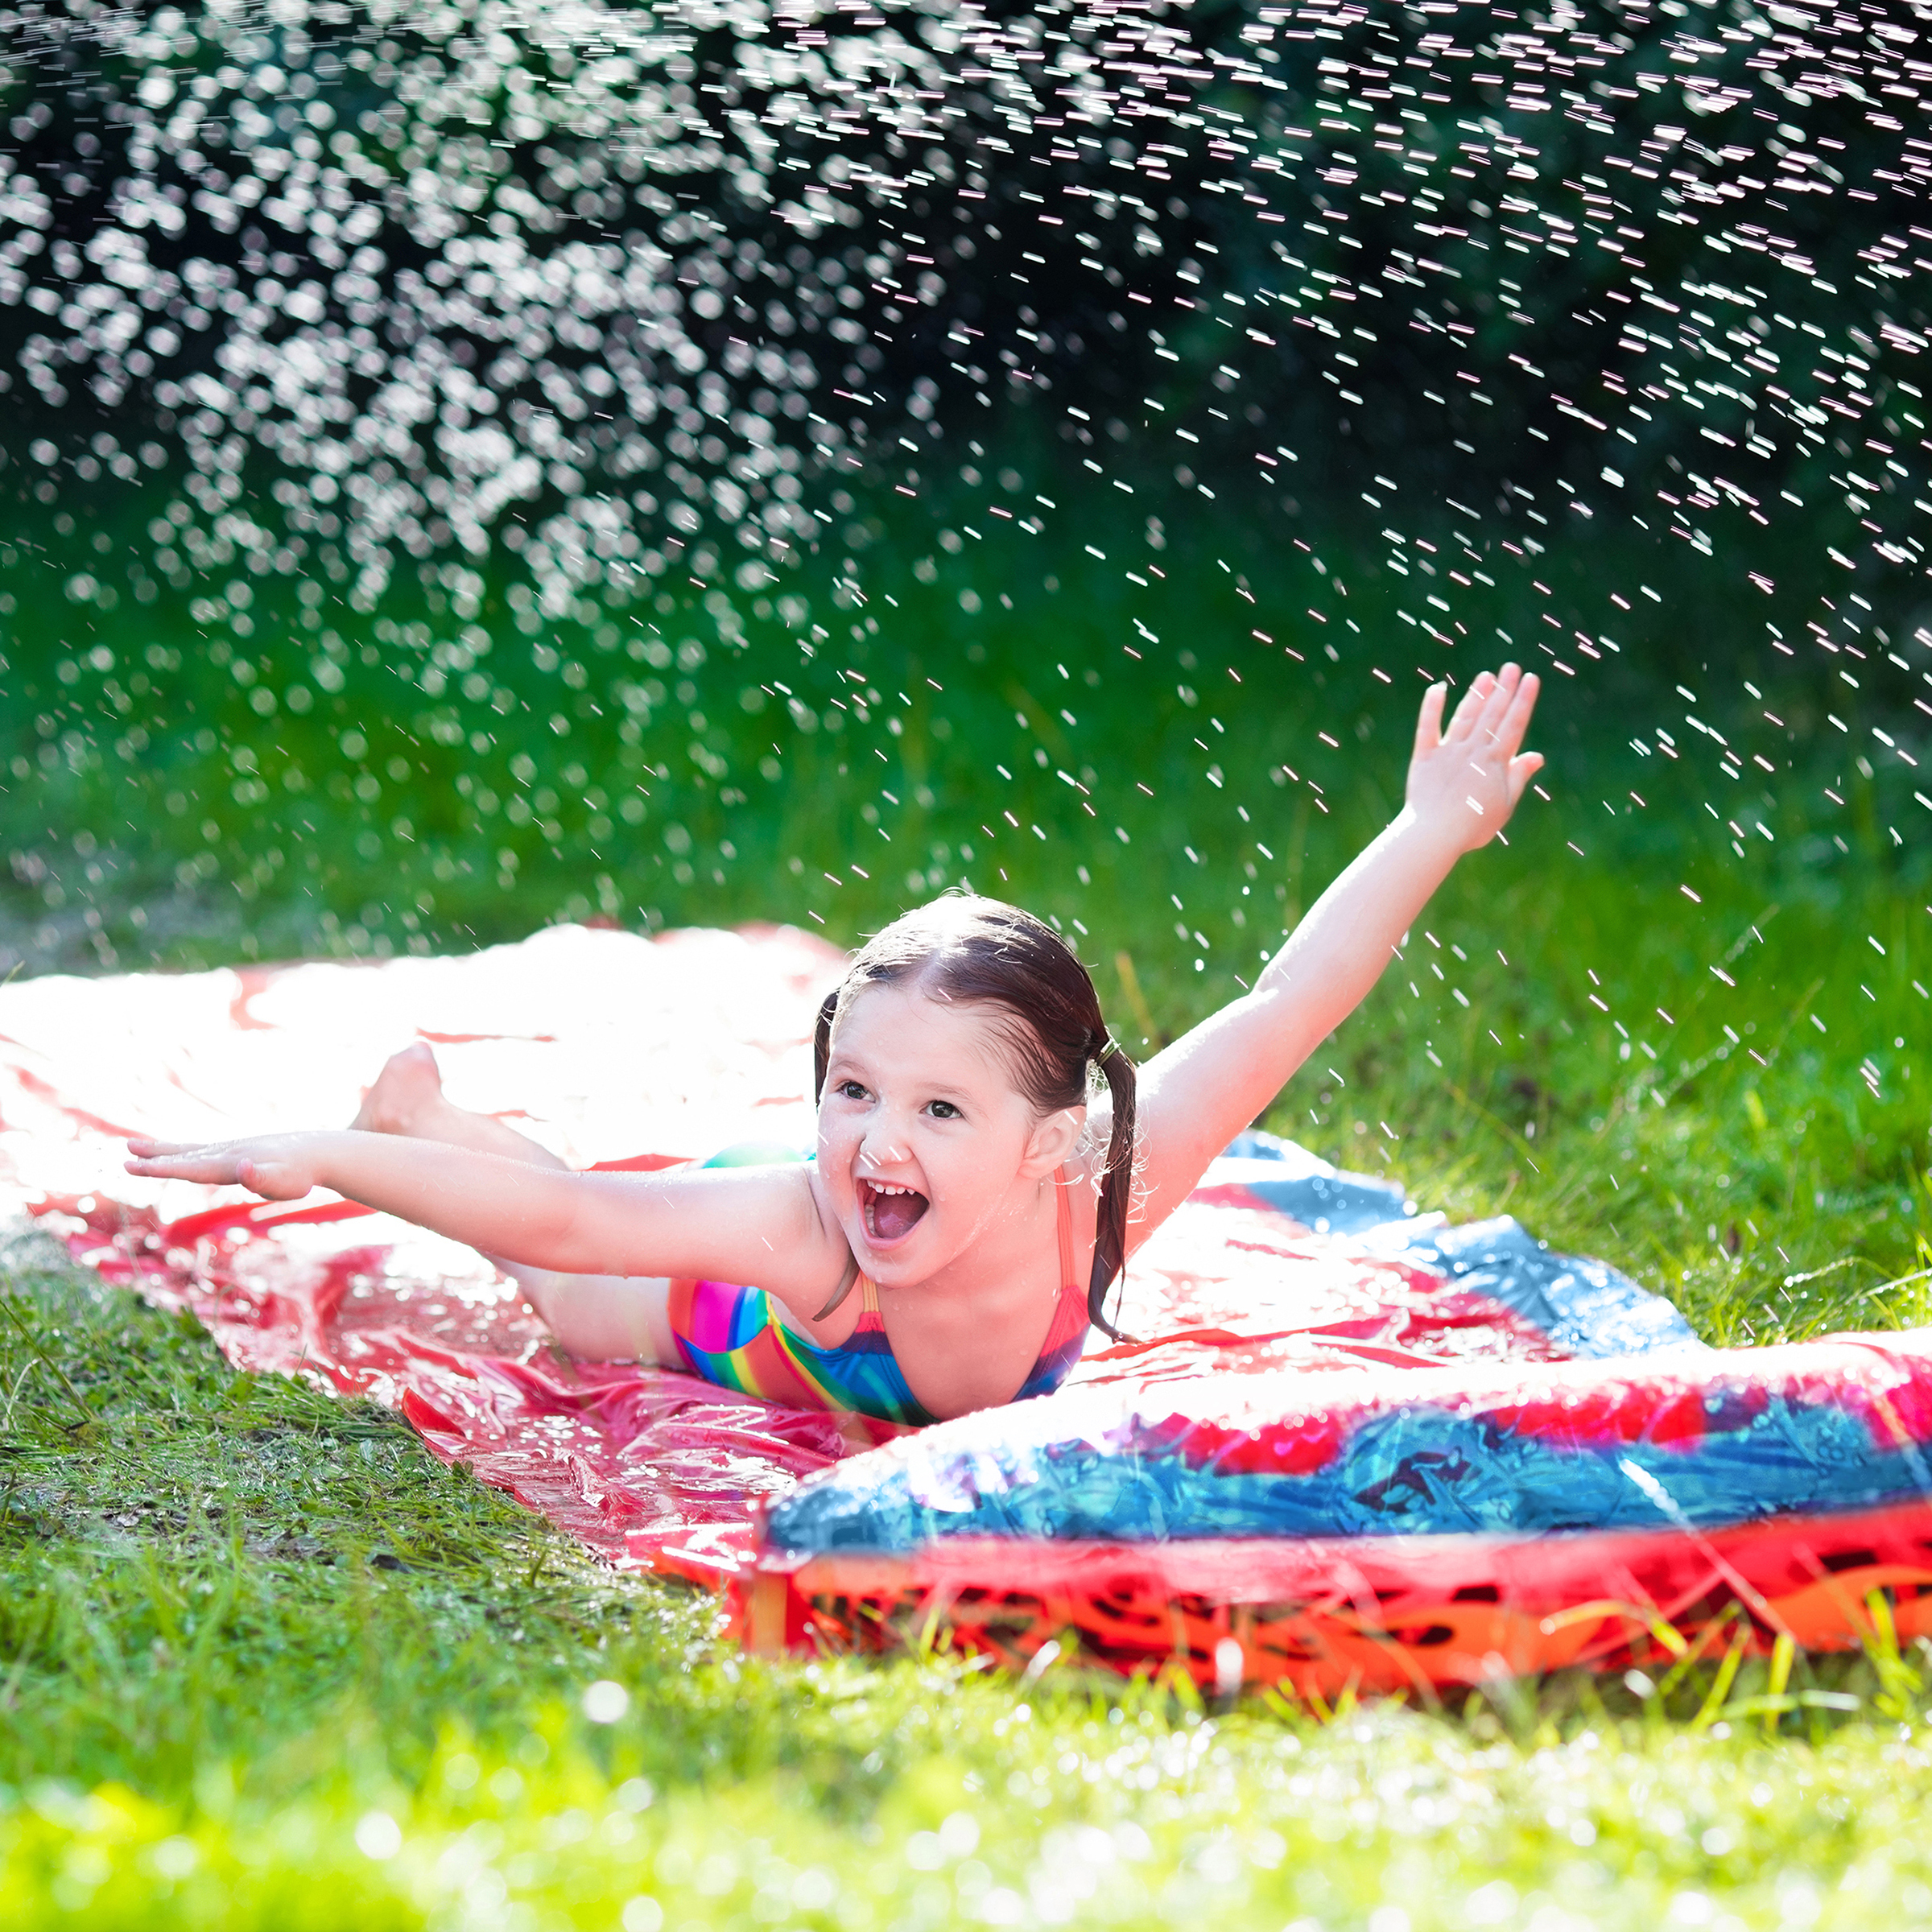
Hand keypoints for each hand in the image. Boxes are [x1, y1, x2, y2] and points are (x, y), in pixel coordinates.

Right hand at [125, 1131, 330, 1201]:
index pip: (188, 1168)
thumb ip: (261, 1178)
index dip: (159, 1169)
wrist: (318, 1152)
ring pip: (190, 1150)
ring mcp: (231, 1150)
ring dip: (163, 1150)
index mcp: (229, 1164)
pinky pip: (203, 1150)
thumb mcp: (283, 1183)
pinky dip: (183, 1151)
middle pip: (183, 1156)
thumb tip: (243, 1168)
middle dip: (153, 1158)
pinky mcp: (239, 1151)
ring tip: (135, 1146)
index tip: (131, 1166)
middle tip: (123, 1156)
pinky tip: (178, 1152)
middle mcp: (226, 1154)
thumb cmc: (300, 1174)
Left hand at [1404, 663, 1543, 851]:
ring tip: (1487, 676)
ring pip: (1465, 717)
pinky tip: (1437, 688)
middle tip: (1512, 666)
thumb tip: (1537, 755)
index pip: (1513, 725)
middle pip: (1492, 715)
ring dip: (1477, 695)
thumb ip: (1519, 776)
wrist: (1435, 835)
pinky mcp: (1424, 757)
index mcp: (1495, 762)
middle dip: (1504, 690)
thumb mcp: (1505, 804)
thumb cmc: (1473, 826)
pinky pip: (1427, 727)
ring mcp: (1448, 752)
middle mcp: (1472, 751)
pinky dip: (1431, 707)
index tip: (1531, 679)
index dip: (1523, 701)